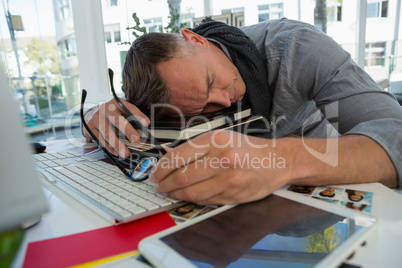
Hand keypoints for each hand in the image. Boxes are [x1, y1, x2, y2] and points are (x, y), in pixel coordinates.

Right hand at [82, 98, 149, 157]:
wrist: (91, 114)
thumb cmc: (110, 114)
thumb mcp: (121, 111)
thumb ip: (132, 118)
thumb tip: (145, 129)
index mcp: (116, 103)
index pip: (129, 108)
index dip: (138, 115)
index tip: (147, 123)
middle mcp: (106, 109)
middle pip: (117, 120)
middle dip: (128, 131)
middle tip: (135, 140)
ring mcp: (96, 118)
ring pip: (108, 133)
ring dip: (117, 145)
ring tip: (125, 153)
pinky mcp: (89, 127)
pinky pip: (100, 139)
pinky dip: (109, 147)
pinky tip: (116, 152)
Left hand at [149, 130, 289, 204]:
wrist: (277, 160)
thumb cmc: (247, 148)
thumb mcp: (221, 137)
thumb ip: (195, 147)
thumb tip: (168, 158)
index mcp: (215, 140)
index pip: (178, 157)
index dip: (161, 168)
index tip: (155, 173)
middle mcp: (221, 159)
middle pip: (182, 177)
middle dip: (164, 184)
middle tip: (158, 185)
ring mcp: (228, 179)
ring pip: (191, 192)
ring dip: (174, 194)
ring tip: (168, 191)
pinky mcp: (233, 195)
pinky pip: (204, 201)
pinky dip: (191, 199)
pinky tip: (186, 196)